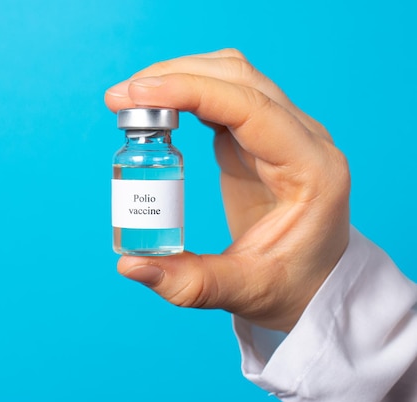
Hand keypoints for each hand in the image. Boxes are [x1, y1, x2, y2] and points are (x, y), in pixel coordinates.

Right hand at [105, 49, 349, 331]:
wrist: (315, 280)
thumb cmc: (291, 286)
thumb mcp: (244, 291)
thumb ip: (188, 282)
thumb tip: (128, 265)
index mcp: (312, 170)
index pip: (250, 107)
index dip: (191, 91)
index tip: (138, 95)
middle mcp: (304, 139)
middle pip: (238, 78)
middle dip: (175, 77)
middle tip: (120, 98)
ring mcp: (284, 131)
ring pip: (231, 77)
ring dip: (179, 77)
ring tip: (131, 101)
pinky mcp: (260, 137)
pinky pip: (224, 96)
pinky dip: (187, 92)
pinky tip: (157, 107)